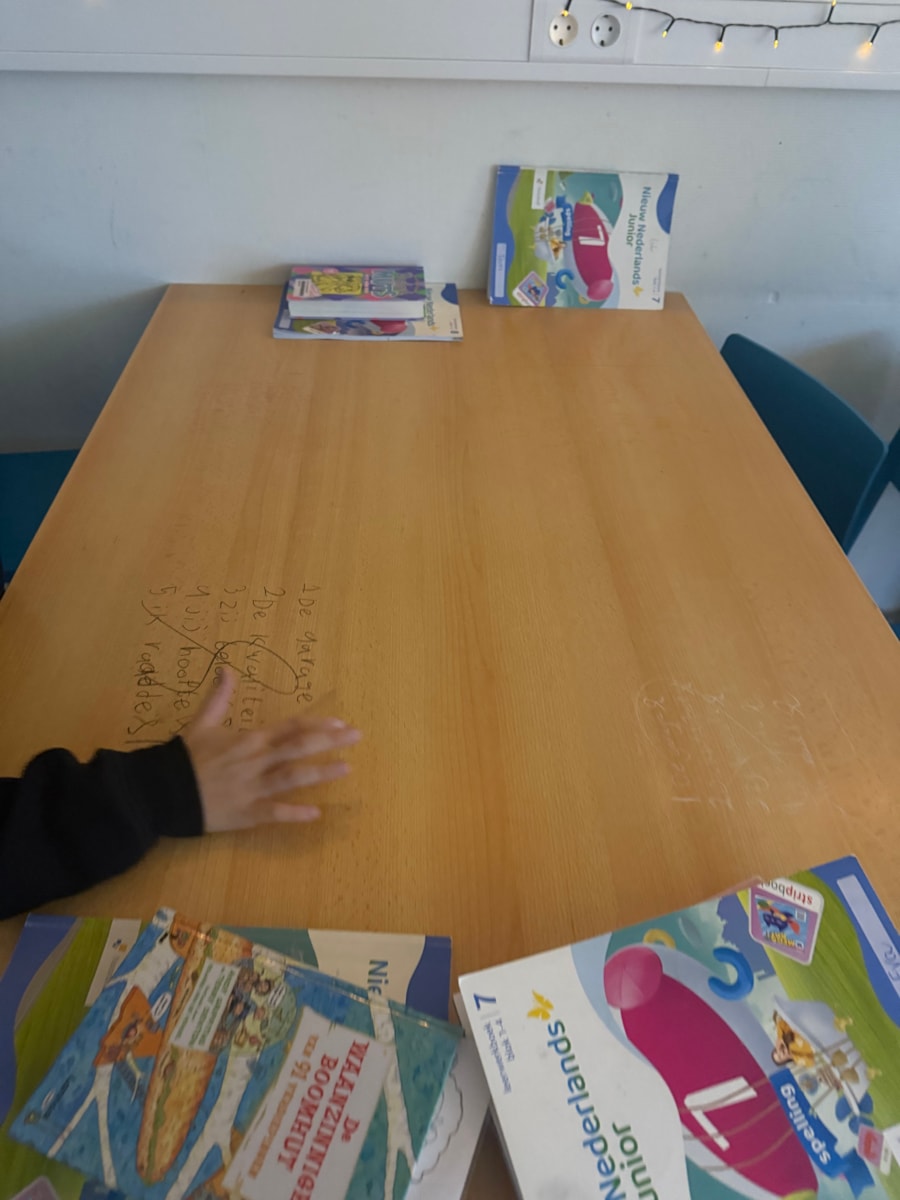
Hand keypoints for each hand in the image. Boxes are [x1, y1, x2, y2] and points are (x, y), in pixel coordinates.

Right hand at [182, 667, 360, 830]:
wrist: (162, 790)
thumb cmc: (185, 757)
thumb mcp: (202, 722)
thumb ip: (218, 697)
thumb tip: (226, 668)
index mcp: (249, 740)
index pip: (290, 727)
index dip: (316, 724)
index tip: (340, 722)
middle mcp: (256, 761)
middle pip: (298, 748)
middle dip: (329, 741)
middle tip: (357, 737)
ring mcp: (252, 787)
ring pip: (292, 778)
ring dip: (320, 773)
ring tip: (347, 769)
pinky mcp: (245, 812)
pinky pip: (273, 813)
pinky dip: (294, 814)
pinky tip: (316, 814)